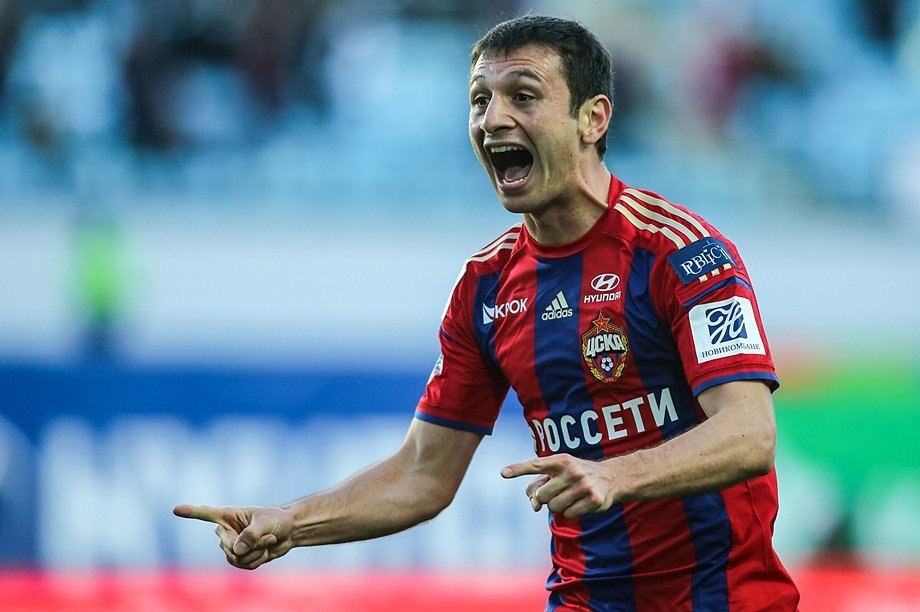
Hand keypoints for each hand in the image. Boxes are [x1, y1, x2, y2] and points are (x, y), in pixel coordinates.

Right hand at [173, 504, 293, 569]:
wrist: (289, 532)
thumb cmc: (277, 520)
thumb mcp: (266, 523)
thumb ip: (251, 535)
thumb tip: (236, 550)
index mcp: (229, 515)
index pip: (206, 514)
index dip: (191, 512)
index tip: (175, 509)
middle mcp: (227, 531)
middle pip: (225, 545)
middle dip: (248, 545)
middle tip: (266, 536)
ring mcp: (232, 546)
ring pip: (235, 559)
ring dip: (256, 553)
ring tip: (268, 541)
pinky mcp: (240, 558)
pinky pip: (244, 566)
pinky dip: (258, 560)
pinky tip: (266, 550)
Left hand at [501, 454, 616, 517]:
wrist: (612, 478)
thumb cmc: (578, 474)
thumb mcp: (561, 470)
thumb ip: (542, 482)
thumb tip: (533, 503)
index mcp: (561, 460)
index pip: (535, 464)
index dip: (518, 469)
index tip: (502, 473)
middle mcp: (572, 471)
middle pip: (542, 496)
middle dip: (545, 499)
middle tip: (556, 493)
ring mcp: (583, 486)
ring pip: (554, 507)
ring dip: (559, 506)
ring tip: (570, 497)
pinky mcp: (593, 500)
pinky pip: (569, 514)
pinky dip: (571, 512)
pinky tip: (581, 503)